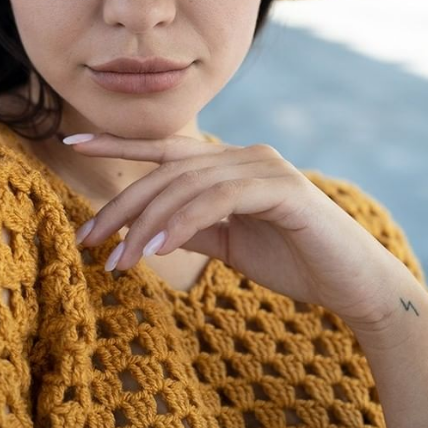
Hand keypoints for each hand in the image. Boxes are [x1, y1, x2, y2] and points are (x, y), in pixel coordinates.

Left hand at [69, 133, 404, 333]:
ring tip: (119, 261)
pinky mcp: (282, 188)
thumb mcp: (228, 242)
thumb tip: (144, 230)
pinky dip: (183, 223)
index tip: (72, 142)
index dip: (118, 143)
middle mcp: (245, 153)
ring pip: (187, 186)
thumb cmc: (293, 260)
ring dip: (147, 225)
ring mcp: (265, 166)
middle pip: (167, 171)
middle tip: (88, 240)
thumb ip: (191, 226)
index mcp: (230, 162)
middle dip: (122, 205)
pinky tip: (157, 250)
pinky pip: (219, 200)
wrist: (355, 285)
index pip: (165, 150)